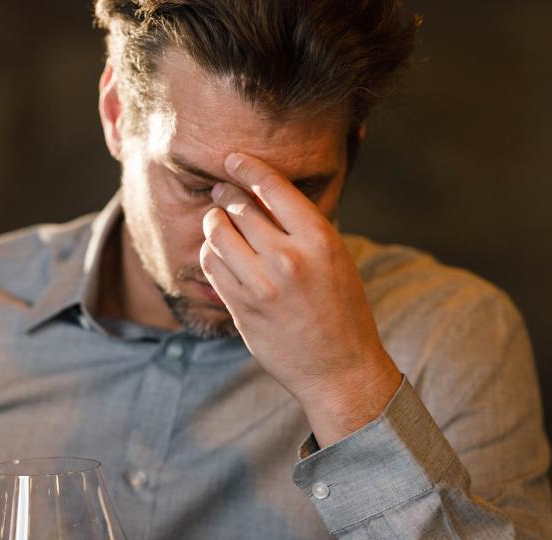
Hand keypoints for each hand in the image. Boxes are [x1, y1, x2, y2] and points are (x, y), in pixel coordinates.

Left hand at [199, 152, 401, 446]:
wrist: (339, 369)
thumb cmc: (341, 310)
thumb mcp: (335, 259)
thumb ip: (301, 228)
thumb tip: (262, 195)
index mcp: (320, 240)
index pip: (274, 188)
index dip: (248, 168)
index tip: (233, 159)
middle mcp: (289, 259)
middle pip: (240, 208)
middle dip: (226, 194)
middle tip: (220, 189)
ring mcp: (262, 286)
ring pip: (218, 234)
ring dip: (213, 222)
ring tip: (216, 220)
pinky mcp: (242, 308)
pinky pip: (212, 267)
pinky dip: (210, 253)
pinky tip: (218, 253)